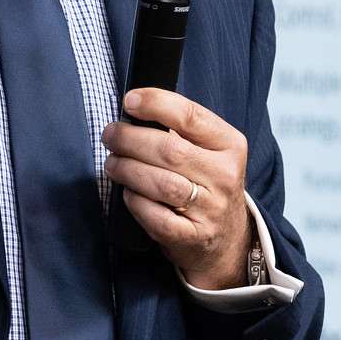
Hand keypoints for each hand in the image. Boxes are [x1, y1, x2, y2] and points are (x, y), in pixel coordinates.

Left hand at [100, 89, 251, 288]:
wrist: (226, 238)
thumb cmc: (206, 184)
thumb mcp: (208, 152)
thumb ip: (179, 130)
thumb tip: (134, 109)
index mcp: (230, 145)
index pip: (190, 116)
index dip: (155, 104)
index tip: (129, 101)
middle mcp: (225, 176)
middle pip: (169, 150)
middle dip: (129, 139)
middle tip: (110, 136)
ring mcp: (211, 209)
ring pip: (161, 184)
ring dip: (127, 170)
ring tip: (112, 164)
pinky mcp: (193, 237)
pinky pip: (155, 217)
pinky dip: (135, 202)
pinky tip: (128, 193)